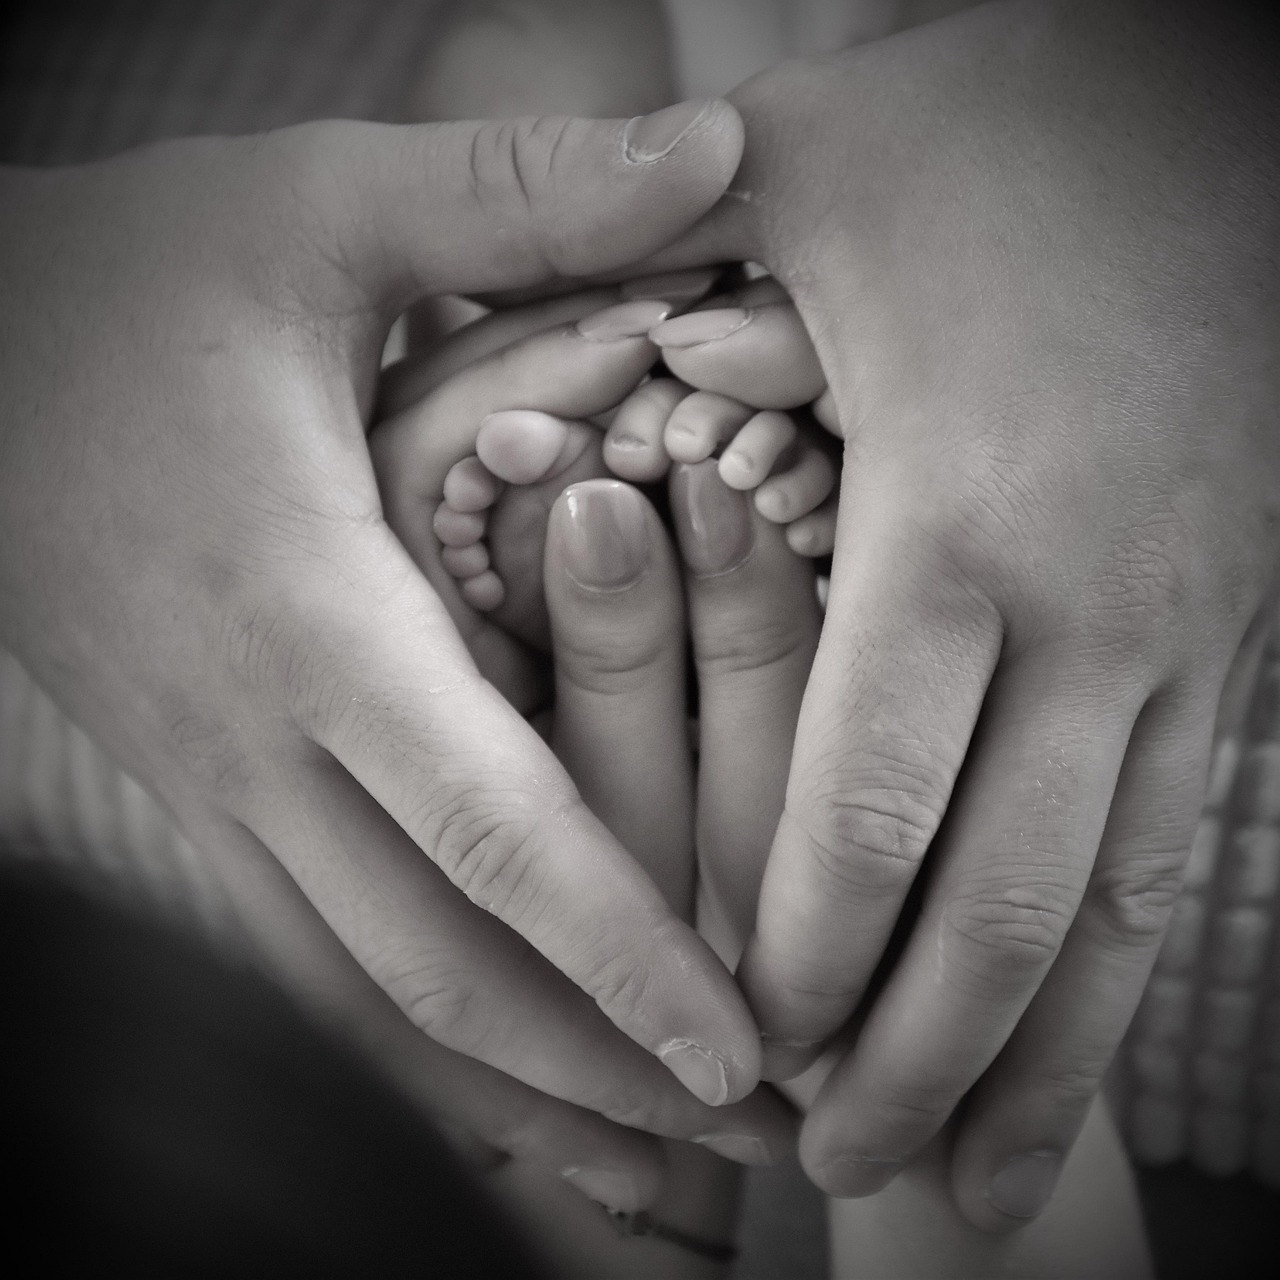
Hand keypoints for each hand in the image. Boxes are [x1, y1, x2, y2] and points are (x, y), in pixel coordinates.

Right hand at [0, 99, 778, 1183]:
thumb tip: (721, 141)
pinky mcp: (204, 792)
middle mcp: (257, 740)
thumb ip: (518, 192)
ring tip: (658, 1166)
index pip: (485, 825)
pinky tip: (511, 1083)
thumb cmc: (123, 284)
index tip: (735, 1044)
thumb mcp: (310, 210)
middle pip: (436, 961)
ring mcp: (216, 787)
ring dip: (517, 1092)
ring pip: (372, 993)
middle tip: (741, 1136)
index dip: (617, 945)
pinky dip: (429, 1044)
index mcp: (302, 615)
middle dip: (590, 1065)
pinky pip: (323, 957)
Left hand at [649, 1, 1278, 1226]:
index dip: (808, 933)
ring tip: (966, 1190)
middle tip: (837, 1166)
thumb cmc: (1011, 129)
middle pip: (999, 890)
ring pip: (1112, 905)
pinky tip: (1072, 1060)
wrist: (1240, 104)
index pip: (869, 783)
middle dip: (912, 1048)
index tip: (751, 1037)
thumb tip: (530, 334)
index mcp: (962, 510)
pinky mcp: (1234, 637)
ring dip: (1030, 1061)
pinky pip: (1180, 847)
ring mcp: (1186, 633)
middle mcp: (1089, 605)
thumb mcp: (816, 165)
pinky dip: (1120, 984)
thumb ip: (662, 246)